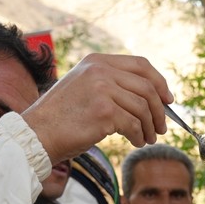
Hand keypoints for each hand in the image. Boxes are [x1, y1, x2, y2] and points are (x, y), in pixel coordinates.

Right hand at [22, 53, 172, 159]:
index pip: (141, 64)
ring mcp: (102, 89)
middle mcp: (100, 70)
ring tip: (147, 138)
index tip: (168, 99)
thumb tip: (147, 98)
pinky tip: (136, 142)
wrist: (37, 134)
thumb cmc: (60, 117)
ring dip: (150, 126)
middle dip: (160, 110)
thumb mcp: (83, 88)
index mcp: (96, 61)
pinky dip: (139, 136)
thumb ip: (110, 85)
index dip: (159, 82)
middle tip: (162, 127)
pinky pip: (134, 124)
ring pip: (143, 107)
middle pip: (147, 86)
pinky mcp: (104, 111)